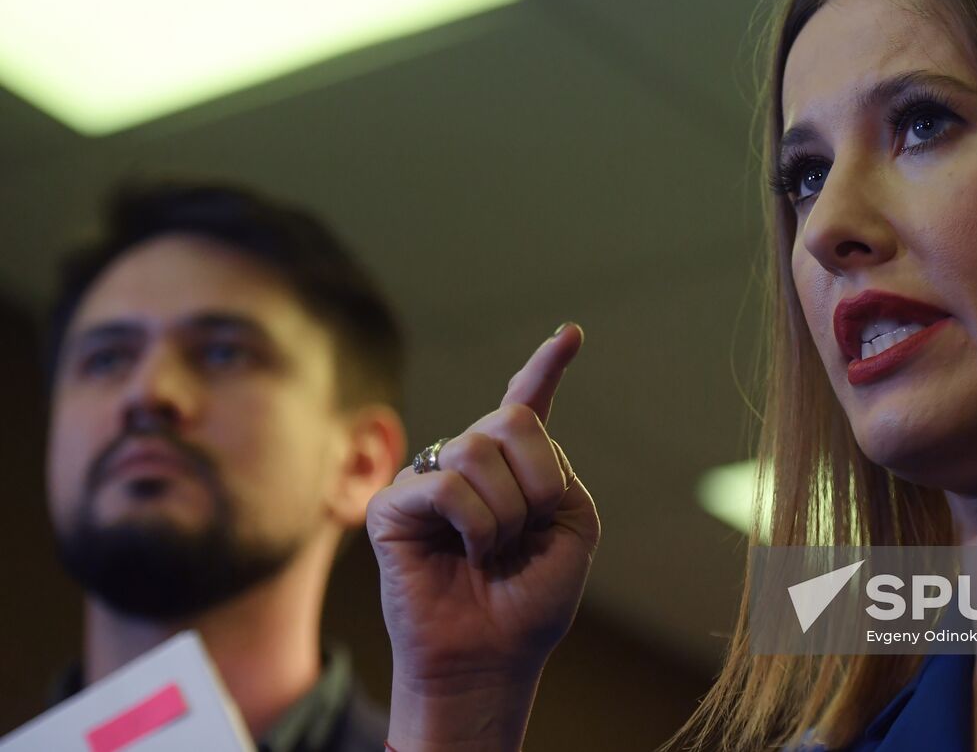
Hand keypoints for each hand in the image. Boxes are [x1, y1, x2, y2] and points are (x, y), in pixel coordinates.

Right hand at [368, 324, 597, 749]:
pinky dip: (474, 523)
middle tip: (529, 528)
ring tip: (494, 549)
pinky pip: (446, 485)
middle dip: (537, 477)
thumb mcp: (571, 527)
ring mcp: (428, 479)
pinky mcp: (393, 506)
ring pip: (476, 449)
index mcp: (516, 466)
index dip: (547, 366)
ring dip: (505, 510)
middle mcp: (469, 462)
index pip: (528, 403)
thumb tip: (506, 432)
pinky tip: (467, 552)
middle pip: (512, 420)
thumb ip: (554, 469)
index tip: (571, 334)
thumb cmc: (531, 599)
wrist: (495, 655)